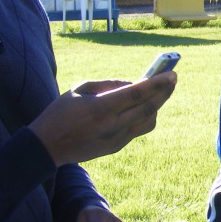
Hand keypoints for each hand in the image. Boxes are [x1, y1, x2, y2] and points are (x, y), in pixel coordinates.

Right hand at [28, 73, 176, 165]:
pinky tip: (142, 107)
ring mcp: (116, 139)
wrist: (47, 147)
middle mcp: (112, 126)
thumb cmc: (60, 113)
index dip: (157, 84)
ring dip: (157, 106)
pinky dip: (144, 116)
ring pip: (148, 122)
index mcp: (100, 108)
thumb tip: (132, 83)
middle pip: (148, 108)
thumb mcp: (79, 90)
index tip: (172, 74)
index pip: (137, 94)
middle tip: (174, 80)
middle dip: (164, 93)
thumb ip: (108, 84)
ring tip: (159, 93)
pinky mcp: (116, 147)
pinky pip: (138, 130)